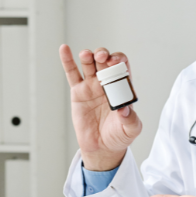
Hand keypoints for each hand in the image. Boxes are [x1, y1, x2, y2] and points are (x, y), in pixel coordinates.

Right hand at [59, 44, 142, 170]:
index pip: (122, 67)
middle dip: (103, 56)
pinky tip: (64, 49)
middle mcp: (107, 82)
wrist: (102, 147)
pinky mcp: (78, 92)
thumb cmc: (119, 136)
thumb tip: (125, 109)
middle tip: (102, 58)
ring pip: (89, 64)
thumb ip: (131, 119)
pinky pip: (72, 73)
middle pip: (104, 61)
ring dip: (88, 56)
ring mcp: (92, 85)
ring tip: (86, 55)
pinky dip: (67, 60)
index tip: (116, 62)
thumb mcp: (130, 129)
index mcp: (122, 87)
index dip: (119, 60)